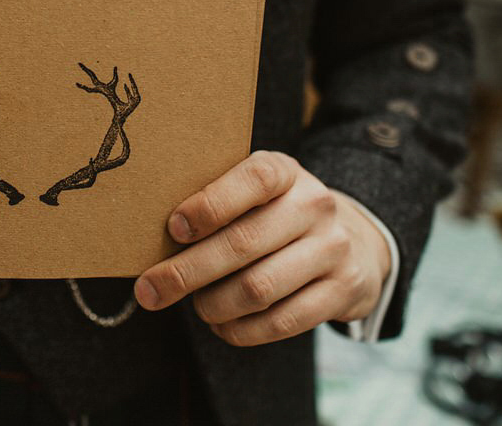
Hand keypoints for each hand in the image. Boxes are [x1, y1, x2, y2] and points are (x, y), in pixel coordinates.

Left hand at [133, 151, 389, 346]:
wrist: (351, 241)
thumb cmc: (276, 215)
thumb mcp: (255, 193)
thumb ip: (215, 203)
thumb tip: (155, 239)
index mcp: (286, 172)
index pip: (254, 179)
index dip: (211, 205)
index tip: (174, 229)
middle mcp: (315, 205)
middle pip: (244, 243)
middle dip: (188, 271)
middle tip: (150, 289)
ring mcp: (333, 249)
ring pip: (259, 288)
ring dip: (214, 304)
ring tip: (195, 307)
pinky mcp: (343, 291)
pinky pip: (283, 321)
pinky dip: (242, 330)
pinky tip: (221, 325)